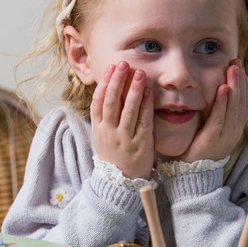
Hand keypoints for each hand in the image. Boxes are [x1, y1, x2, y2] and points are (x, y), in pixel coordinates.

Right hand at [89, 61, 154, 178]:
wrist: (121, 182)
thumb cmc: (114, 156)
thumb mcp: (102, 137)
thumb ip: (105, 117)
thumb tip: (109, 91)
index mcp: (99, 128)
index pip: (98, 102)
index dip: (104, 84)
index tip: (111, 68)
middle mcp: (109, 132)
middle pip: (111, 102)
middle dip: (117, 81)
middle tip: (123, 64)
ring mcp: (124, 138)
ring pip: (127, 110)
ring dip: (133, 90)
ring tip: (138, 73)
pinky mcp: (139, 144)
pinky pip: (143, 121)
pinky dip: (145, 105)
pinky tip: (149, 92)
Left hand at [181, 60, 247, 162]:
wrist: (191, 175)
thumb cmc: (198, 150)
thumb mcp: (212, 130)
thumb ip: (217, 114)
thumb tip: (218, 94)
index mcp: (235, 129)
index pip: (244, 103)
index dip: (243, 84)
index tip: (239, 68)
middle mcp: (234, 132)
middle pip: (241, 102)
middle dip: (240, 80)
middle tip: (236, 62)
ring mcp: (225, 136)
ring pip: (234, 108)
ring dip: (234, 86)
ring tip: (233, 69)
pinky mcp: (213, 139)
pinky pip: (220, 118)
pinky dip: (223, 103)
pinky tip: (223, 88)